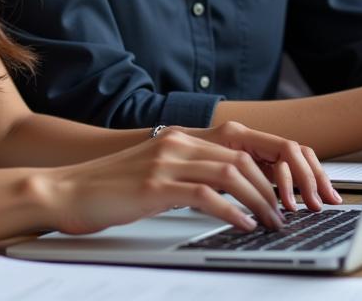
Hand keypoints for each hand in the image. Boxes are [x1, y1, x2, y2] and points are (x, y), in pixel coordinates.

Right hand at [44, 123, 340, 236]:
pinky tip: (243, 226)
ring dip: (260, 200)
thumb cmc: (111, 188)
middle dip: (276, 185)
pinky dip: (231, 211)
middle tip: (293, 212)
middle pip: (243, 156)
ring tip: (274, 222)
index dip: (274, 161)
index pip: (242, 140)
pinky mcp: (156, 186)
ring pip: (231, 172)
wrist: (67, 190)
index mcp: (181, 136)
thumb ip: (191, 172)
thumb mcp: (158, 172)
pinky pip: (205, 195)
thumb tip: (232, 189)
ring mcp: (166, 161)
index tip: (294, 186)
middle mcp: (178, 141)